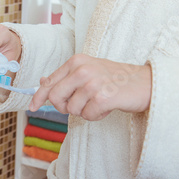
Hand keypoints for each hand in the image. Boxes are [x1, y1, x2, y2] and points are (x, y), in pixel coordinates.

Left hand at [29, 54, 151, 120]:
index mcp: (76, 62)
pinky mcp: (103, 97)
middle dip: (63, 107)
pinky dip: (96, 116)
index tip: (32, 107)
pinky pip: (87, 115)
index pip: (49, 82)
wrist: (146, 83)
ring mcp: (93, 83)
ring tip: (99, 102)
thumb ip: (66, 78)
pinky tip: (107, 107)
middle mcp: (82, 69)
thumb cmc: (115, 79)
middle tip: (79, 106)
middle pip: (55, 97)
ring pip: (71, 109)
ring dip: (84, 111)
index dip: (38, 97)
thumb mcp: (88, 72)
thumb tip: (42, 82)